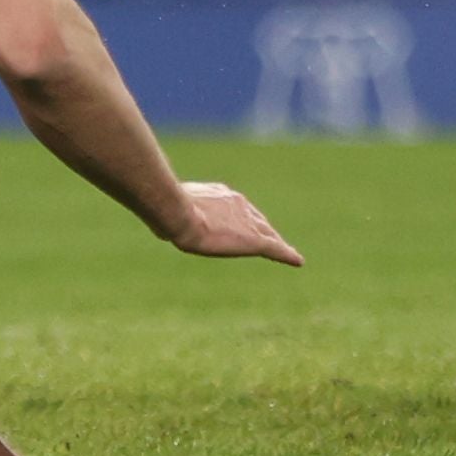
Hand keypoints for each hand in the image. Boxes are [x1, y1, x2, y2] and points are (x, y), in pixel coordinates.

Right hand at [162, 180, 302, 265]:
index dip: (244, 218)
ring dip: (276, 243)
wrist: (180, 214)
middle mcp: (240, 204)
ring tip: (288, 253)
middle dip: (265, 229)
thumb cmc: (169, 211)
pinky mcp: (254, 240)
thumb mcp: (169, 211)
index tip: (244, 224)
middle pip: (258, 219)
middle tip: (274, 239)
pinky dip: (287, 254)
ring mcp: (248, 222)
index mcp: (222, 195)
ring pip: (268, 234)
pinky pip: (276, 248)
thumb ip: (173, 217)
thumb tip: (159, 224)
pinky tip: (297, 261)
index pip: (239, 207)